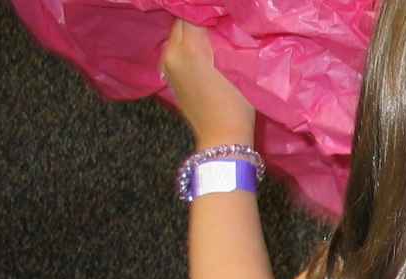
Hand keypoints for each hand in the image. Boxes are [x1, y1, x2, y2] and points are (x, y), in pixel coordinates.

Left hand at [161, 20, 254, 147]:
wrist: (223, 139)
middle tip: (217, 22)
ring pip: (177, 34)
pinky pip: (175, 49)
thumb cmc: (238, 106)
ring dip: (191, 31)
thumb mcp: (237, 66)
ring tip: (210, 34)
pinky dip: (186, 44)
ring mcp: (166, 64)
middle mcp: (172, 52)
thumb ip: (225, 38)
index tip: (219, 13)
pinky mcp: (168, 74)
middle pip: (182, 20)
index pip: (193, 12)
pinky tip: (201, 50)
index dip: (208, 11)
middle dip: (198, 17)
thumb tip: (221, 20)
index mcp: (190, 48)